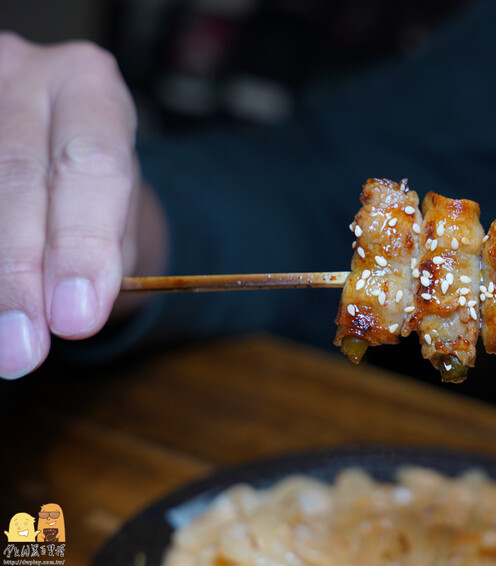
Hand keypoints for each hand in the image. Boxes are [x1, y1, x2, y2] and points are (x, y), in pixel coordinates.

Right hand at [0, 32, 165, 378]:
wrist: (46, 142)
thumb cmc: (85, 187)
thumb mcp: (112, 211)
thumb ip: (99, 253)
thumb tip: (68, 316)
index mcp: (90, 86)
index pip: (91, 165)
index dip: (82, 244)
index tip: (76, 318)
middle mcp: (23, 71)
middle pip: (16, 175)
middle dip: (17, 274)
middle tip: (22, 350)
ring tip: (1, 341)